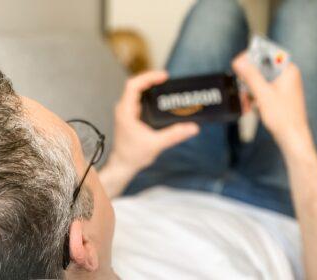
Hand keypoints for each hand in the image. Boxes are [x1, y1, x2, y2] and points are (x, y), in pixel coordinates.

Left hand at [100, 71, 198, 197]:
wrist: (123, 165)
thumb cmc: (133, 155)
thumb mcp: (155, 144)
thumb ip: (174, 135)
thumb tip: (192, 127)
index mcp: (126, 111)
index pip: (133, 86)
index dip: (148, 77)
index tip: (163, 76)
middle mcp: (124, 109)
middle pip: (137, 86)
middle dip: (152, 80)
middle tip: (169, 80)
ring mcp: (127, 112)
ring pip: (138, 93)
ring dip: (151, 88)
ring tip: (167, 86)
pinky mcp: (131, 116)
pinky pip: (140, 101)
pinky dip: (151, 97)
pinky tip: (162, 100)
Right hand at [232, 53, 310, 150]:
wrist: (292, 136)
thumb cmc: (283, 117)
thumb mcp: (263, 94)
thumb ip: (251, 76)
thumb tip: (239, 60)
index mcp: (287, 71)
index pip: (267, 53)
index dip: (251, 57)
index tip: (238, 63)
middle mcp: (286, 75)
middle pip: (261, 68)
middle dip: (248, 79)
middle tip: (241, 88)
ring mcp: (282, 86)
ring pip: (259, 80)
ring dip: (249, 90)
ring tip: (246, 102)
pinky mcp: (278, 95)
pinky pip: (261, 89)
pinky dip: (254, 96)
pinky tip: (250, 106)